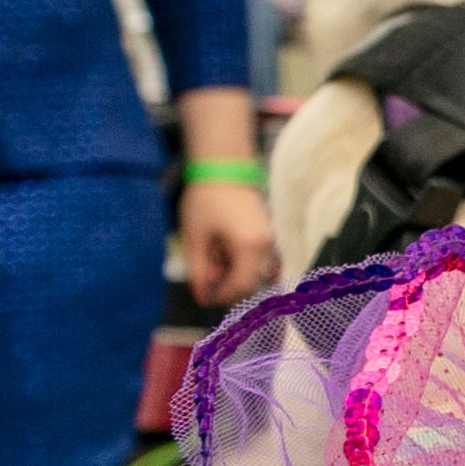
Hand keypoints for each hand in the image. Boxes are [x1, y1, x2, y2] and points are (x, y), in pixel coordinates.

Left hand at [177, 175, 276, 313]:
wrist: (223, 167)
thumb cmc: (206, 200)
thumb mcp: (195, 238)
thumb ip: (198, 271)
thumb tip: (201, 298)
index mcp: (249, 247)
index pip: (240, 286)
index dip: (220, 295)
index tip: (202, 294)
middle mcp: (266, 245)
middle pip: (249, 280)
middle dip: (226, 282)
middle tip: (204, 268)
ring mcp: (269, 237)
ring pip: (252, 268)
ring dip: (231, 270)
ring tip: (210, 252)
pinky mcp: (266, 230)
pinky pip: (255, 255)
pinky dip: (238, 258)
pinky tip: (221, 245)